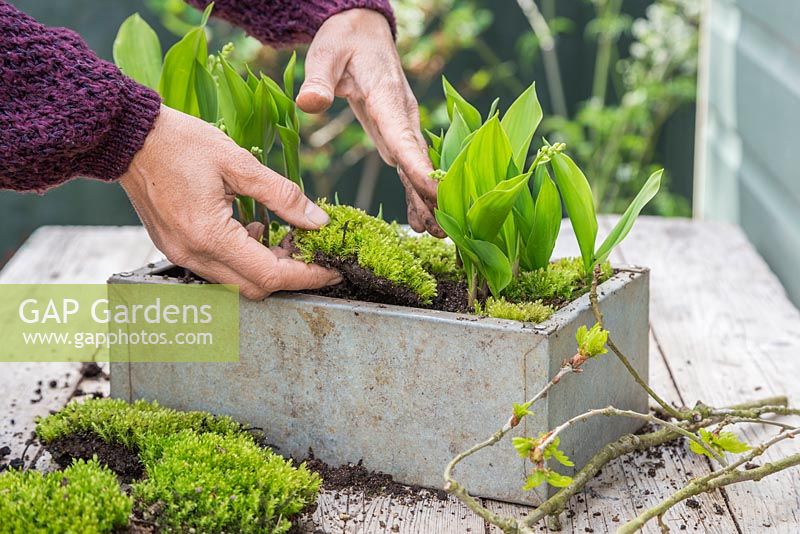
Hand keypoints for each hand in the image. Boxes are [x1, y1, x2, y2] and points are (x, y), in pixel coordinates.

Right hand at [120, 105, 341, 299]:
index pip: (270, 275)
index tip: (332, 269)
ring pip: (237, 283)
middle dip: (290, 274)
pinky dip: (244, 259)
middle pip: (255, 288)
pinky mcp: (176, 249)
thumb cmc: (180, 143)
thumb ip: (283, 195)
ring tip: (284, 236)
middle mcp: (193, 255)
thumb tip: (317, 221)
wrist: (128, 137)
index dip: (307, 275)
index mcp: (209, 236)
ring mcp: (181, 255)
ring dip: (267, 267)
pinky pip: (219, 270)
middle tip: (310, 248)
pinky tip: (254, 230)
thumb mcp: (239, 163)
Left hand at [296, 8, 443, 237]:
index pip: (404, 136)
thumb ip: (319, 79)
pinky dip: (415, 190)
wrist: (363, 30)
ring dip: (426, 198)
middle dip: (431, 193)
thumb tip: (310, 103)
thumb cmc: (344, 41)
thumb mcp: (325, 53)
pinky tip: (419, 218)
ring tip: (434, 233)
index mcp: (387, 97)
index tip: (433, 192)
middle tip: (440, 229)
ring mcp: (402, 125)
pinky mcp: (396, 132)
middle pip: (419, 159)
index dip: (418, 166)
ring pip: (418, 166)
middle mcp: (401, 114)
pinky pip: (408, 165)